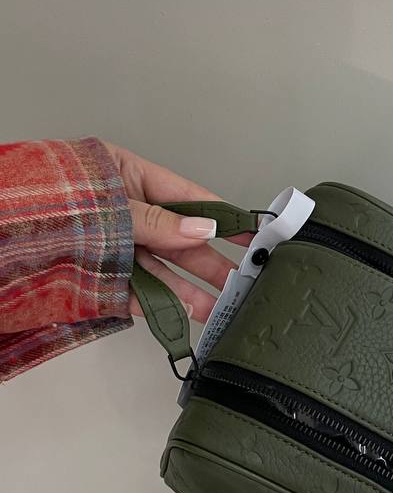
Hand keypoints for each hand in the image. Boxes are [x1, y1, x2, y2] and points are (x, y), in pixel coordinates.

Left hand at [105, 143, 252, 323]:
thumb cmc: (40, 196)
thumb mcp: (106, 201)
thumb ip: (154, 220)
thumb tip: (202, 230)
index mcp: (126, 178)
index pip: (187, 198)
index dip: (222, 217)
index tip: (253, 234)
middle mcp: (122, 213)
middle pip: (177, 241)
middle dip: (209, 263)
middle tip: (240, 281)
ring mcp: (107, 247)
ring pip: (157, 271)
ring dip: (187, 292)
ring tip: (216, 309)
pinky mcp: (91, 278)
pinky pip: (129, 292)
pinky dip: (154, 304)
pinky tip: (180, 314)